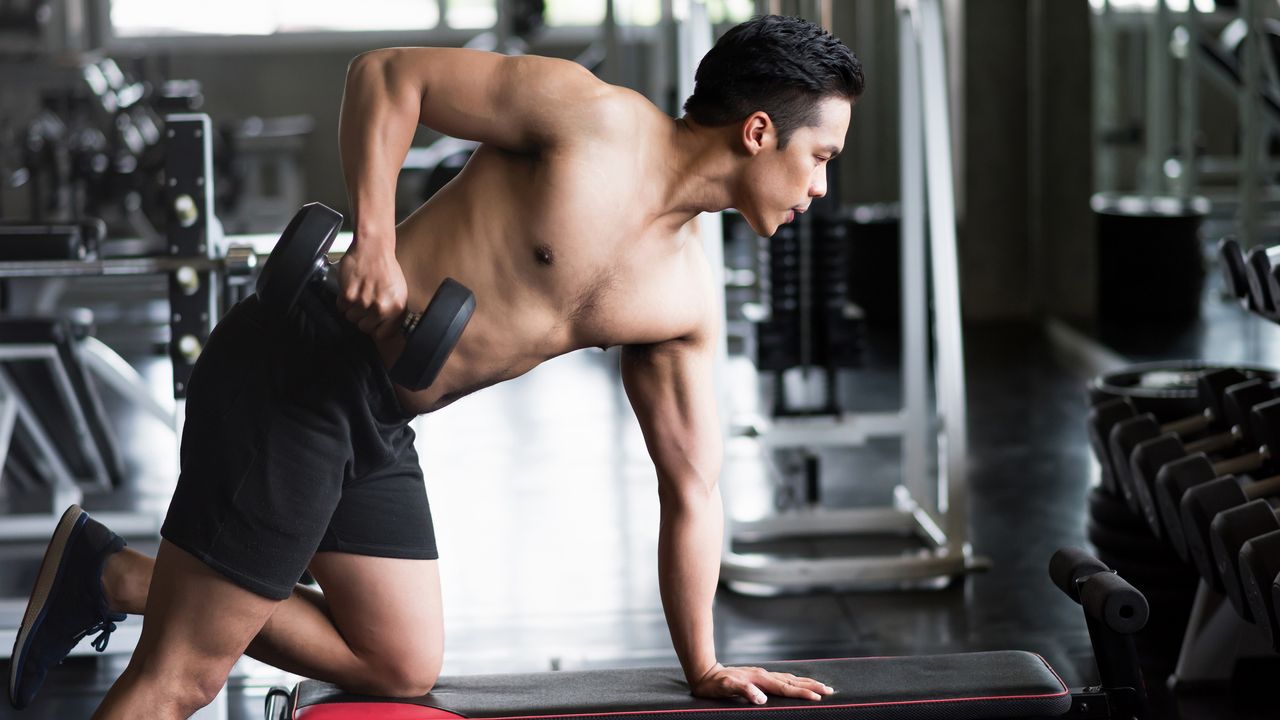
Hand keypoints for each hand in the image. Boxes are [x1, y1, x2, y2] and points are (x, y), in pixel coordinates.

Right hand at [336, 236, 407, 340]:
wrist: (373, 247)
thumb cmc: (386, 268)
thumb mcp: (399, 292)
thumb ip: (394, 312)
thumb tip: (385, 329)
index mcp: (396, 308)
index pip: (382, 335)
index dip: (376, 328)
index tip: (373, 322)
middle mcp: (381, 307)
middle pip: (363, 327)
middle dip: (362, 317)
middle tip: (364, 302)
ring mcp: (364, 302)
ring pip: (350, 318)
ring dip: (352, 308)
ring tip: (358, 293)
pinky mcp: (348, 294)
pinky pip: (341, 307)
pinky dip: (342, 299)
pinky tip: (351, 288)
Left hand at [690, 664, 833, 704]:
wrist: (705, 672)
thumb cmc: (715, 684)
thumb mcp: (725, 688)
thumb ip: (743, 691)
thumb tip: (761, 698)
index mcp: (759, 680)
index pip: (785, 688)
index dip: (802, 693)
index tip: (818, 697)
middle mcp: (764, 675)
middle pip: (793, 681)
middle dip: (812, 686)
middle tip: (830, 690)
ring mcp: (762, 675)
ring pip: (789, 678)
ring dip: (806, 682)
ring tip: (822, 686)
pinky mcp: (759, 677)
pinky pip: (782, 679)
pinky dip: (795, 681)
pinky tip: (798, 683)